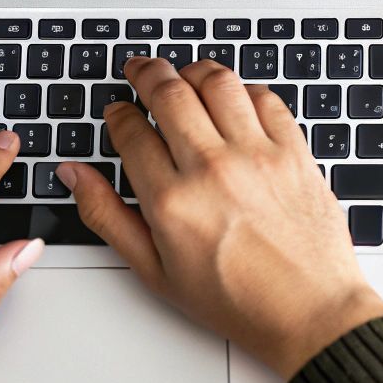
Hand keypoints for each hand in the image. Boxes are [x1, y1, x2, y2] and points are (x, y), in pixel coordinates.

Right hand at [59, 57, 382, 378]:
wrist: (309, 312)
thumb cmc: (236, 300)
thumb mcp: (154, 271)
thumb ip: (106, 215)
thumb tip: (73, 175)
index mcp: (171, 200)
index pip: (132, 131)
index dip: (119, 114)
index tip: (118, 112)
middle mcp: (212, 168)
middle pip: (169, 91)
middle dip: (147, 73)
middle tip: (141, 70)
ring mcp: (257, 155)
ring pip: (217, 81)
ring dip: (194, 71)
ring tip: (185, 76)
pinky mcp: (294, 152)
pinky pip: (266, 98)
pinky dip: (244, 89)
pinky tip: (234, 99)